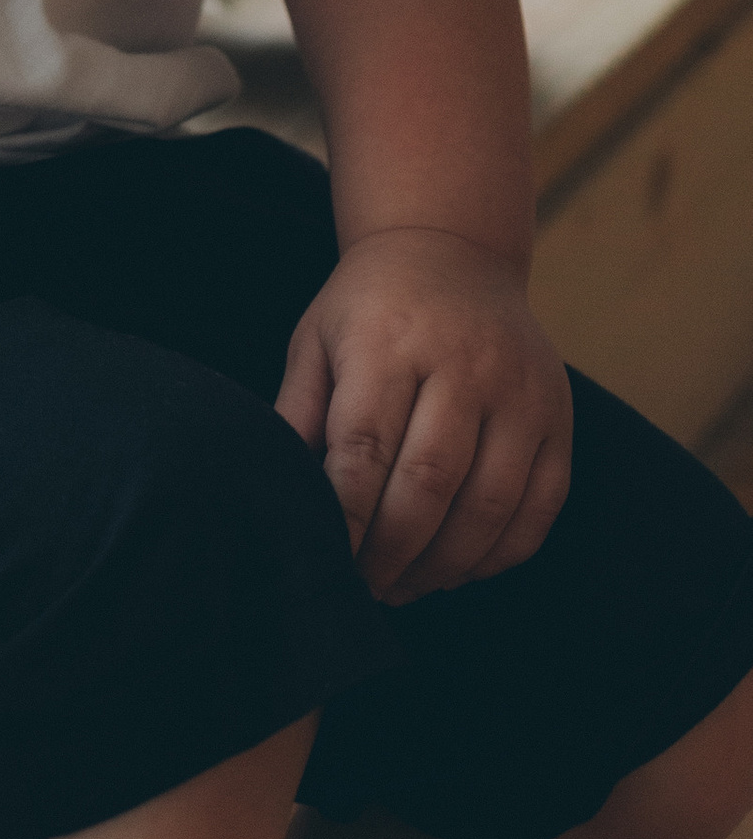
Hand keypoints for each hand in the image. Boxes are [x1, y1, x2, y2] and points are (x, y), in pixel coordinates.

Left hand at [275, 226, 572, 602]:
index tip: (327, 558)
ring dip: (444, 564)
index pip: (366, 446)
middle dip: (392, 551)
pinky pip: (540, 507)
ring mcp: (520, 390)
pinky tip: (458, 568)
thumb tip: (279, 493)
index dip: (347, 517)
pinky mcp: (559, 416)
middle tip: (364, 587)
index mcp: (389, 341)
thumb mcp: (317, 338)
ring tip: (405, 586)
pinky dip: (499, 554)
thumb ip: (298, 413)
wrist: (451, 250)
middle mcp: (463, 363)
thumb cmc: (369, 308)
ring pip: (490, 505)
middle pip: (430, 483)